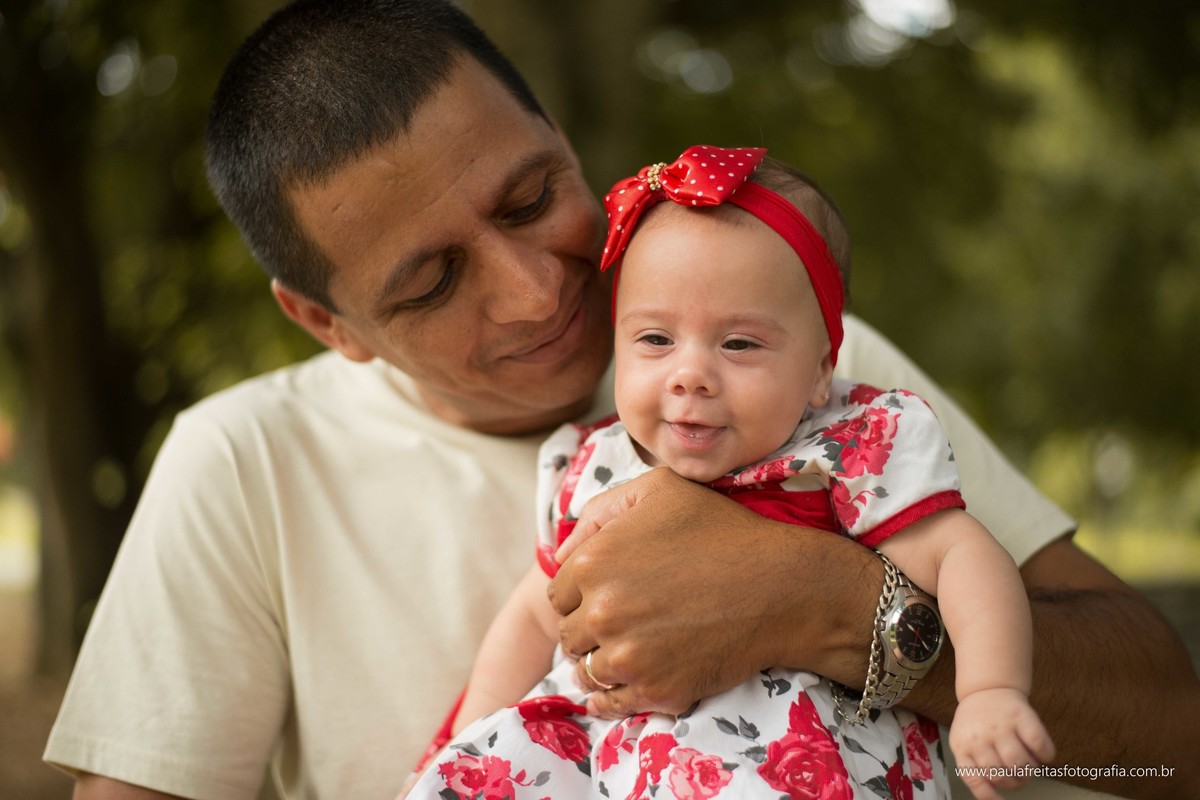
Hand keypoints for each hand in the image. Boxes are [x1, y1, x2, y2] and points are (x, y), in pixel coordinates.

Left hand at [547, 468, 877, 717]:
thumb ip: (602, 510)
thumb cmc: (722, 531)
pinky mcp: (655, 691)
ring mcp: (627, 656)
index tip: (608, 596)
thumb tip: (564, 549)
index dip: (582, 595)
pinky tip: (628, 680)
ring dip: (599, 664)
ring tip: (628, 651)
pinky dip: (611, 697)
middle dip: (589, 630)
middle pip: (569, 636)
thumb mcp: (659, 490)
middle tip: (621, 624)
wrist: (781, 587)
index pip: (560, 595)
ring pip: (585, 672)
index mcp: (594, 563)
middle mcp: (601, 612)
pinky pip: (609, 704)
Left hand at [950, 687, 1055, 799]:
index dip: (988, 796)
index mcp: (962, 745)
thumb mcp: (965, 741)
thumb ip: (974, 765)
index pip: (974, 778)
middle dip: (1015, 782)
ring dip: (1029, 771)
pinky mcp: (1021, 715)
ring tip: (1030, 765)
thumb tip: (991, 799)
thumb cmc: (979, 723)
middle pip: (1000, 774)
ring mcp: (1000, 725)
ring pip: (1019, 762)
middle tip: (1020, 775)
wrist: (987, 688)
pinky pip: (1038, 744)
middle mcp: (979, 736)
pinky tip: (1042, 754)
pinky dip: (1045, 755)